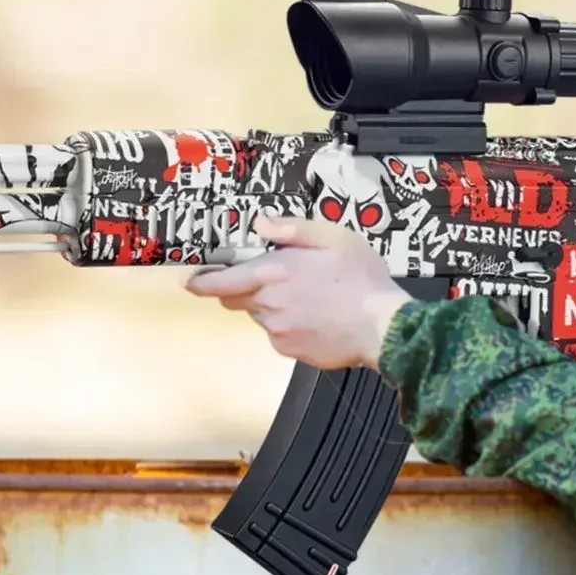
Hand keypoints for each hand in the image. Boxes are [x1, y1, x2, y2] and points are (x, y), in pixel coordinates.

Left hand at [183, 215, 408, 369]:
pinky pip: (280, 336)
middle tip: (279, 280)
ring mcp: (279, 332)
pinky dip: (291, 326)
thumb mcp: (332, 236)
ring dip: (274, 307)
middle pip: (240, 300)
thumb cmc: (362, 280)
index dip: (202, 282)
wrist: (384, 327)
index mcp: (274, 274)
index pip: (221, 282)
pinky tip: (317, 317)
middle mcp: (269, 306)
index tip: (191, 281)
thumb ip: (292, 228)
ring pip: (263, 317)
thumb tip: (262, 223)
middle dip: (249, 289)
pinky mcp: (291, 351)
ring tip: (310, 298)